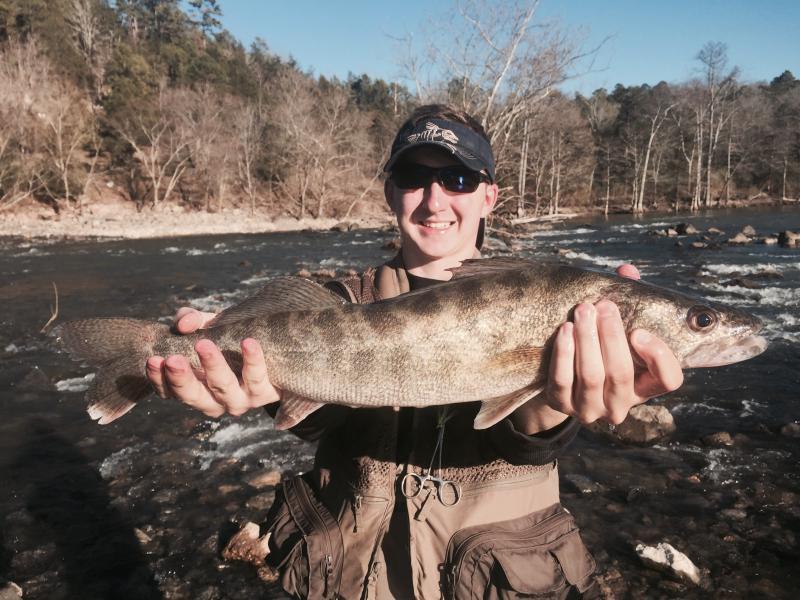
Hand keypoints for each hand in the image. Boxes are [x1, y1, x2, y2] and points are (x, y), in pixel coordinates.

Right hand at [146, 308, 280, 417]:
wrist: (273, 353)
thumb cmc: (230, 340)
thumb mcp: (207, 327)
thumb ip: (192, 320)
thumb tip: (184, 323)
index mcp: (194, 390)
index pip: (168, 391)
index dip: (158, 378)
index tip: (152, 359)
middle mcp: (213, 401)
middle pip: (193, 396)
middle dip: (181, 378)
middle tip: (173, 358)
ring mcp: (239, 400)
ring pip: (223, 388)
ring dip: (212, 366)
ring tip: (203, 344)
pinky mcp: (264, 393)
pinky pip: (257, 378)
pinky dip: (252, 360)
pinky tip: (248, 342)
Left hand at [513, 264, 683, 432]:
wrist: (561, 379)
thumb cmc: (598, 346)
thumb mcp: (617, 329)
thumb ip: (627, 300)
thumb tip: (627, 271)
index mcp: (644, 386)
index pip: (669, 380)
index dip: (658, 356)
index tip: (640, 330)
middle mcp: (620, 405)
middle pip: (621, 373)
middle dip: (612, 336)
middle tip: (604, 306)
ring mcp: (590, 409)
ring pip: (591, 377)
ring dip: (587, 339)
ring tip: (583, 310)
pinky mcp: (562, 405)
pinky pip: (562, 381)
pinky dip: (564, 354)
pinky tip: (565, 330)